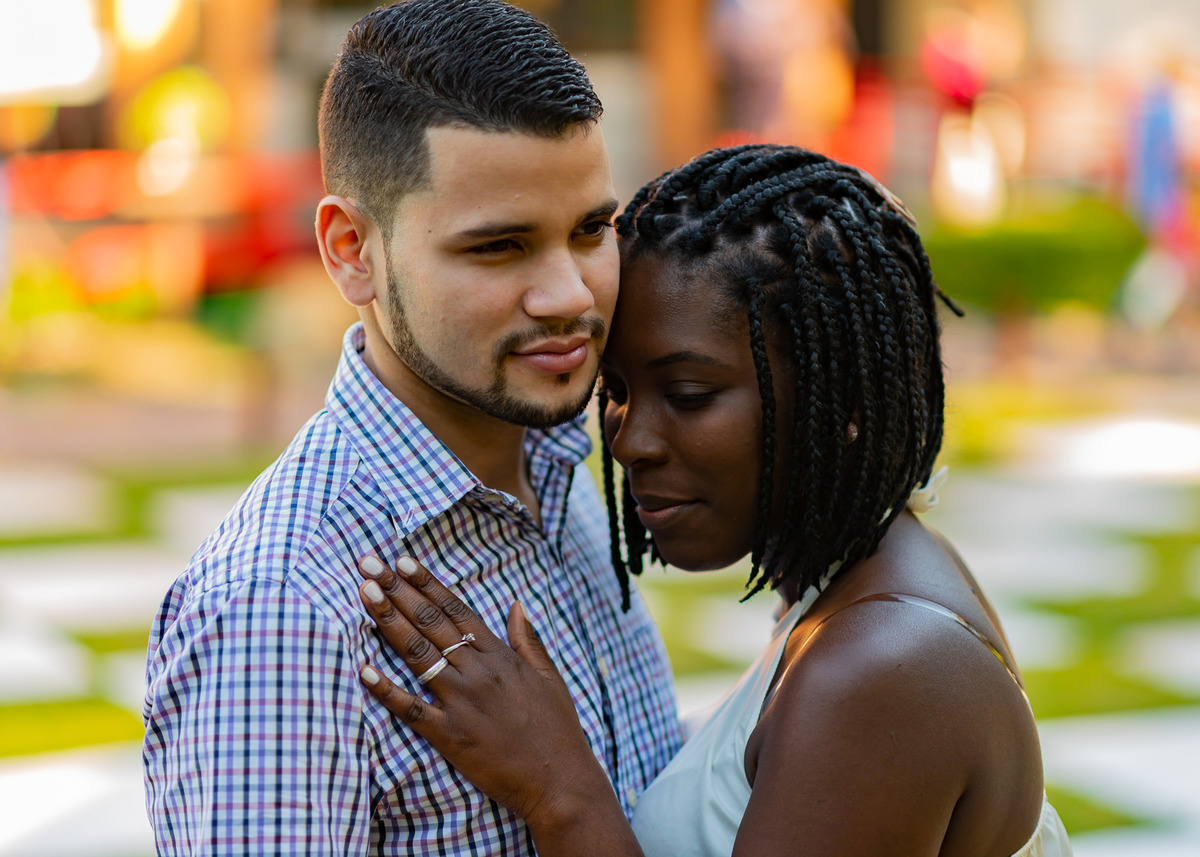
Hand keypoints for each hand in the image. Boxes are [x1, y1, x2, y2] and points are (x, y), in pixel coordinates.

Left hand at [355, 554, 612, 828]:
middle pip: (430, 623)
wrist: (560, 783)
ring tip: (363, 594)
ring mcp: (462, 703)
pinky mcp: (449, 737)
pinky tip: (363, 669)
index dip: (427, 584)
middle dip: (397, 590)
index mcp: (501, 657)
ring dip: (387, 622)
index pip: (456, 610)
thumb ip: (528, 639)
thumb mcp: (549, 677)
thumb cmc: (557, 730)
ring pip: (417, 654)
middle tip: (369, 564)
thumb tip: (517, 603)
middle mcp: (478, 673)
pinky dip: (385, 690)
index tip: (402, 561)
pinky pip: (410, 709)